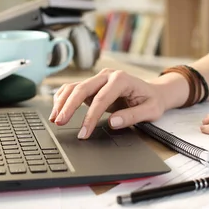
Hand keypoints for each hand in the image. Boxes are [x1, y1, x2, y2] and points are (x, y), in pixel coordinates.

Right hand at [50, 68, 165, 138]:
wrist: (153, 92)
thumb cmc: (152, 101)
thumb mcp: (150, 111)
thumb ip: (132, 116)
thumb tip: (113, 122)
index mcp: (121, 79)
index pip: (101, 99)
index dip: (90, 117)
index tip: (83, 133)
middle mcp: (107, 75)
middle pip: (82, 89)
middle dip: (69, 107)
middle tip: (60, 123)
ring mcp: (98, 79)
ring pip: (74, 87)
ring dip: (62, 102)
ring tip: (55, 119)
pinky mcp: (92, 85)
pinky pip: (73, 89)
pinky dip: (63, 98)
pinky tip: (57, 109)